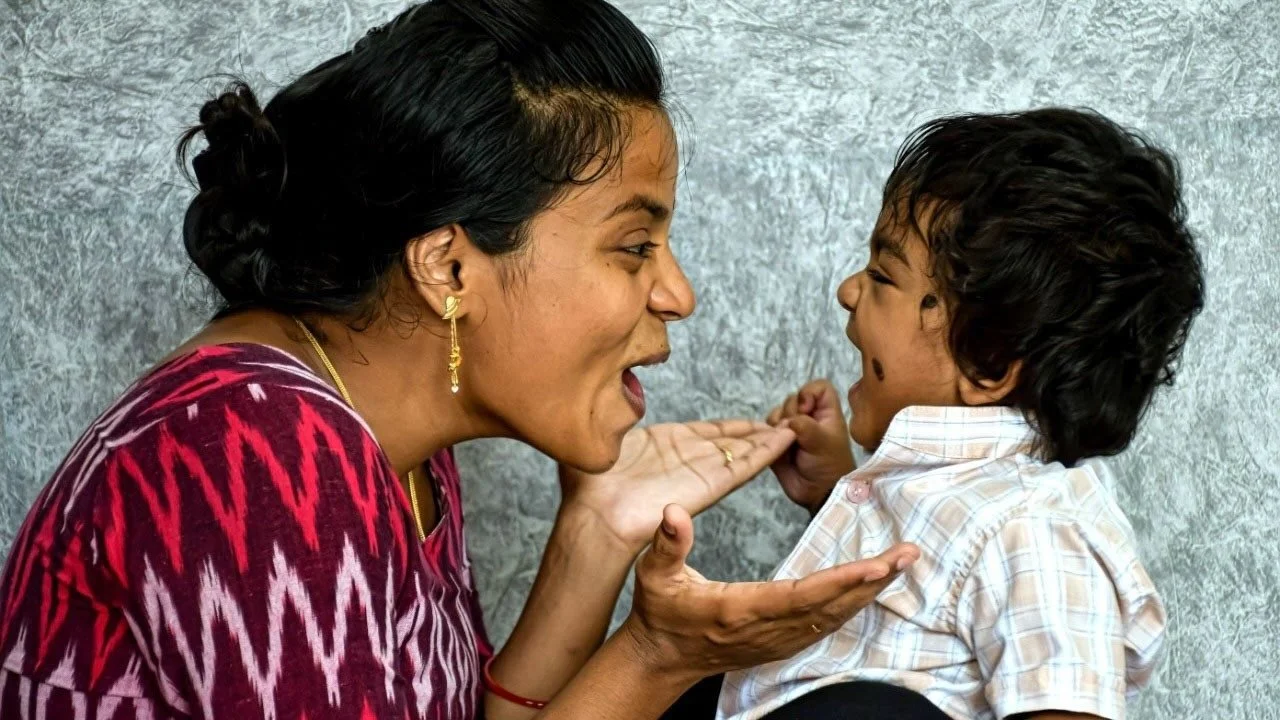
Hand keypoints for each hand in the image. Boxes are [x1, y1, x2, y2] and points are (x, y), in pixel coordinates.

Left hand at [560, 420, 796, 552]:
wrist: (594, 518)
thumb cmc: (588, 487)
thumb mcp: (601, 439)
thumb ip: (612, 419)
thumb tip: (611, 400)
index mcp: (663, 445)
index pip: (705, 433)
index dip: (730, 428)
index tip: (751, 421)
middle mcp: (685, 459)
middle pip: (729, 443)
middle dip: (754, 434)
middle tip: (782, 423)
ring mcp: (698, 473)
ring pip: (741, 453)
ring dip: (766, 441)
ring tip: (792, 430)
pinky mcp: (708, 486)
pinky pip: (742, 466)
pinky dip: (764, 453)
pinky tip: (784, 440)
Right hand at [621, 505, 918, 679]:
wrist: (661, 659)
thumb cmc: (659, 615)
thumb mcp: (654, 575)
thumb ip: (667, 542)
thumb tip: (673, 510)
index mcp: (741, 608)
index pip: (802, 594)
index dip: (842, 581)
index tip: (876, 565)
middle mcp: (767, 628)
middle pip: (831, 605)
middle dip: (873, 580)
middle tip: (908, 553)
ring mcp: (776, 639)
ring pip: (834, 616)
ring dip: (870, 591)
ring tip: (900, 564)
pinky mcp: (780, 642)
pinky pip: (825, 624)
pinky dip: (852, 605)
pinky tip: (871, 589)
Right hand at [767, 380, 855, 513]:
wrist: (817, 493)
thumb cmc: (829, 465)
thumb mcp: (823, 442)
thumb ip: (806, 425)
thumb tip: (788, 420)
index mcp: (826, 413)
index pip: (818, 387)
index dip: (809, 393)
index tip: (806, 409)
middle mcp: (810, 417)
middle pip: (793, 398)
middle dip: (790, 411)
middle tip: (795, 430)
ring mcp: (793, 429)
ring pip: (778, 412)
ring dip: (778, 422)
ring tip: (785, 439)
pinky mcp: (778, 441)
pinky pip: (767, 428)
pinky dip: (768, 432)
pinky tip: (774, 443)